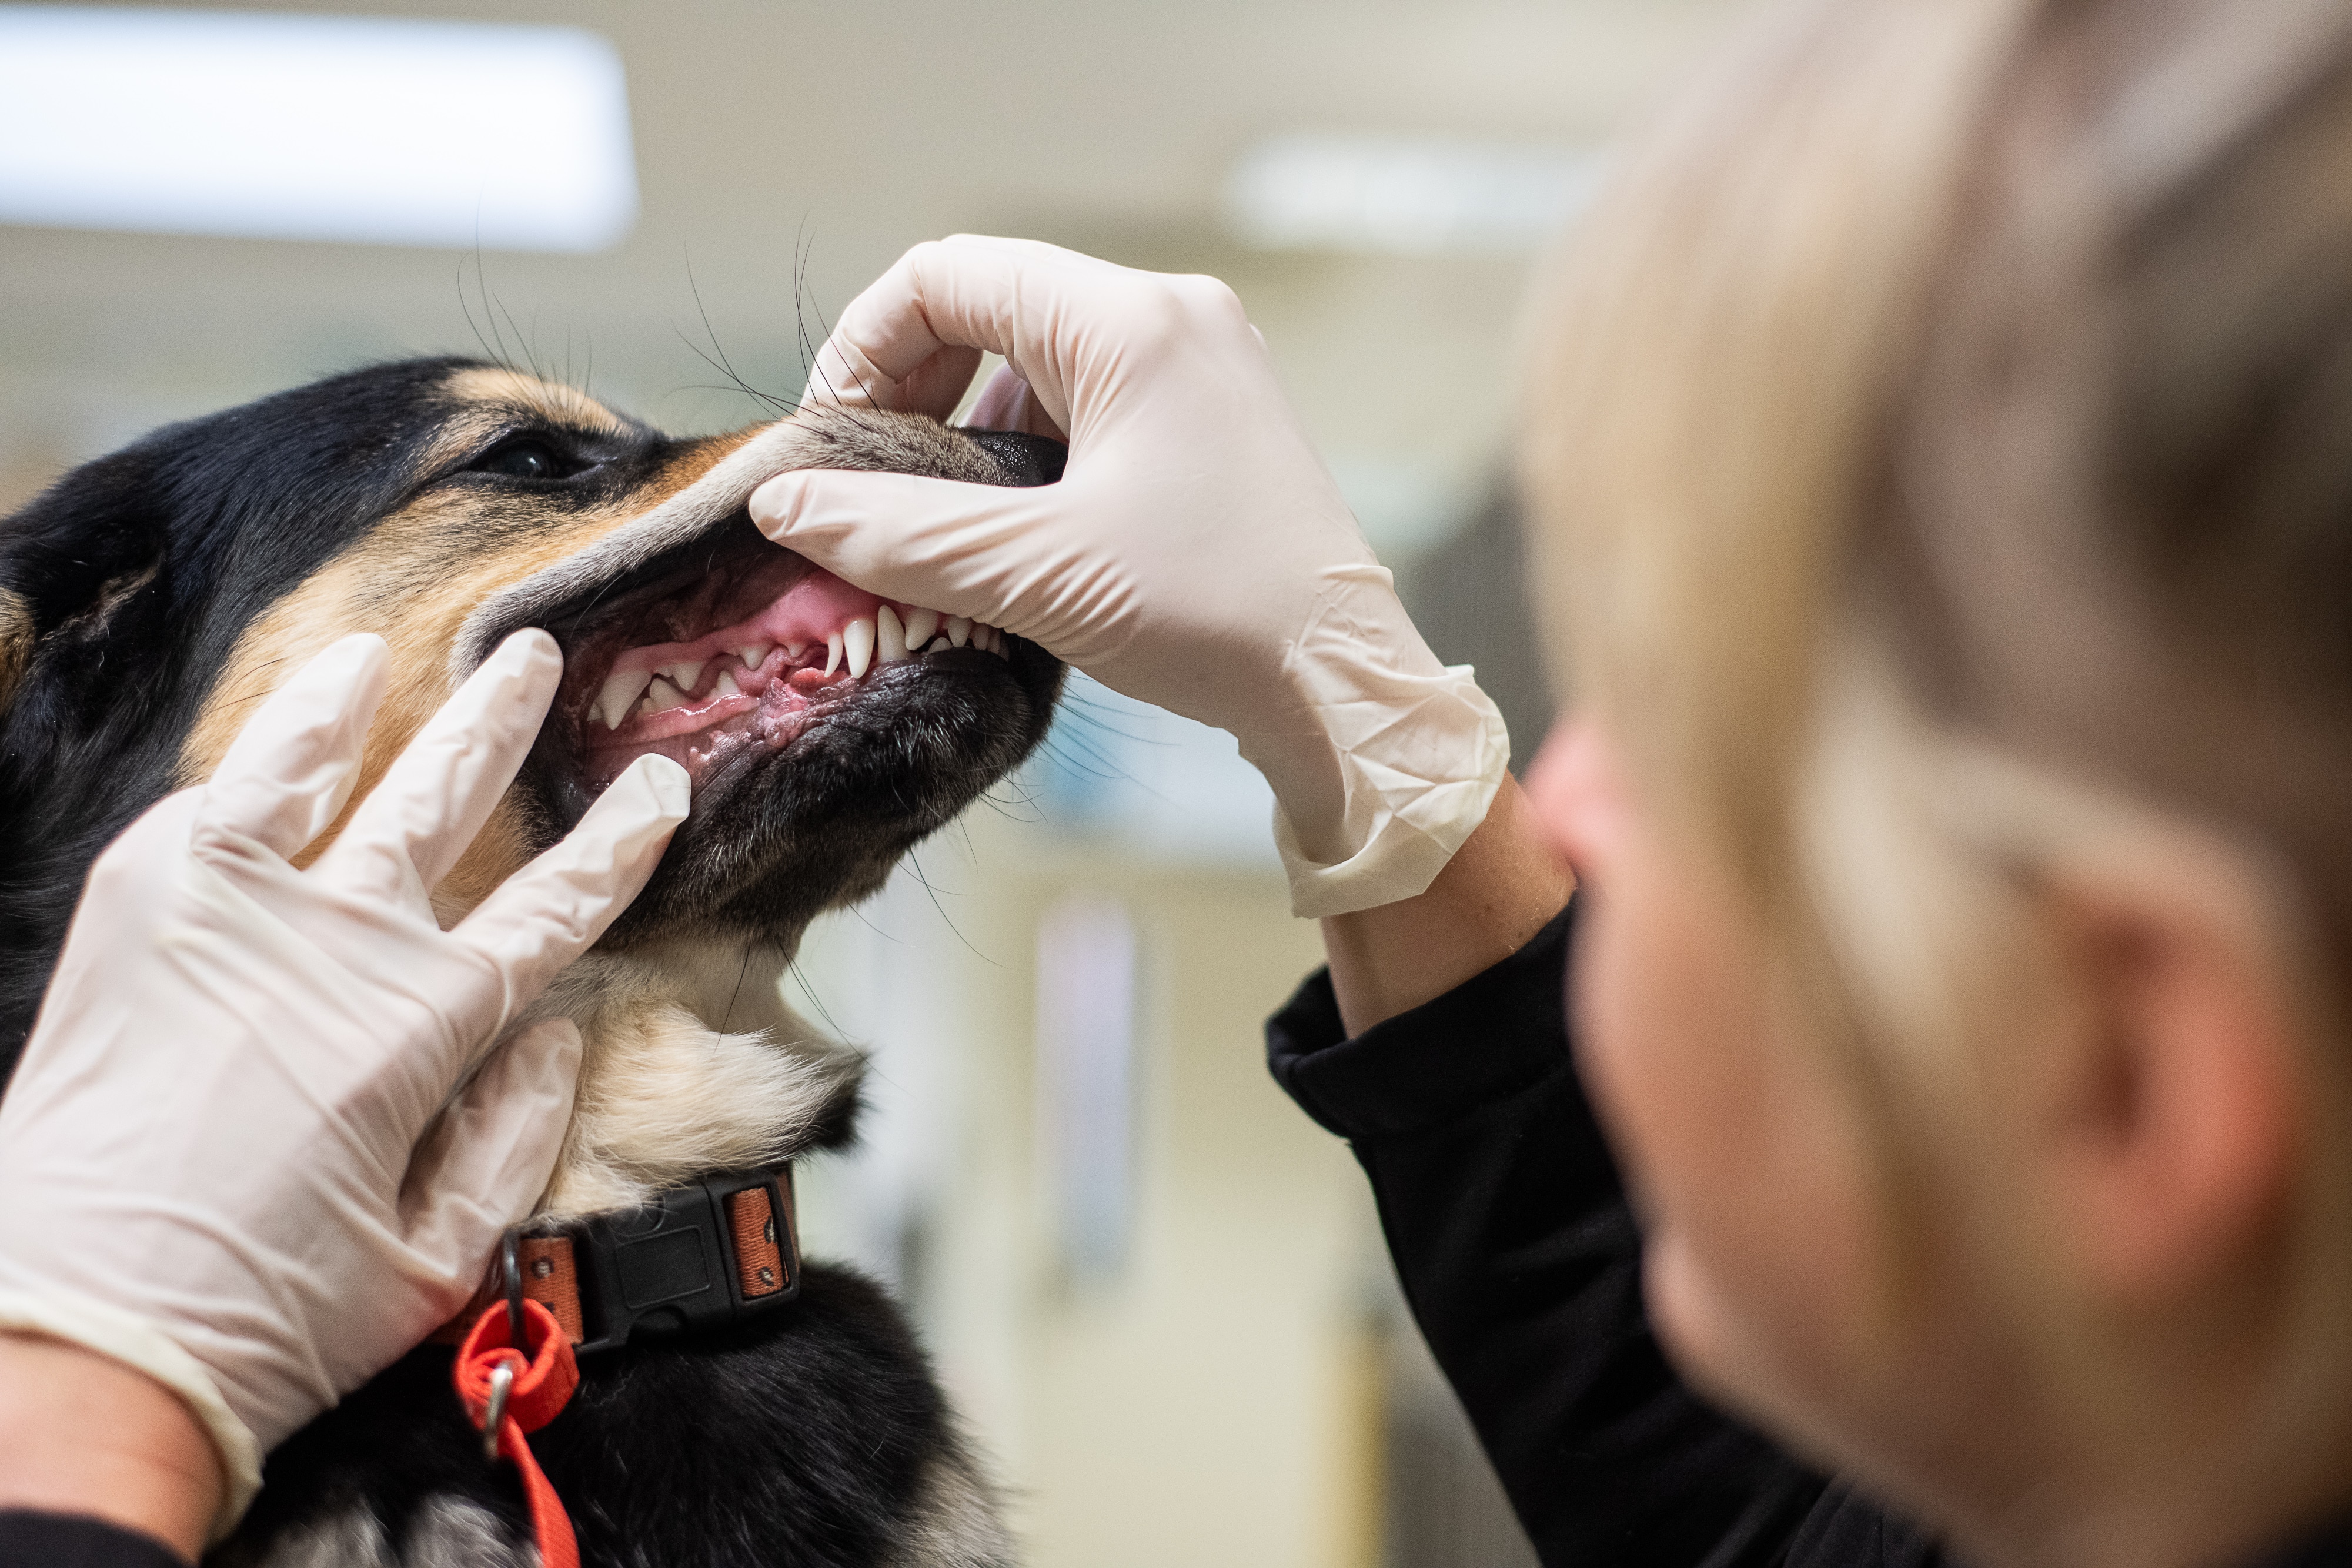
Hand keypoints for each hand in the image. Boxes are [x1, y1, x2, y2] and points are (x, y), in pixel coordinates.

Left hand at [0, 630, 687, 1539]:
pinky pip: (210, 806)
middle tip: (532, 659)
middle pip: (446, 800)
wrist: (72, 1341)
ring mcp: (235, 915)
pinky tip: (278, 730)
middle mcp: (343, 945)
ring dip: (366, 703)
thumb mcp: (435, 1266)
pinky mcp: (142, 914)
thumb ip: (515, 1143)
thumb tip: (556, 1044)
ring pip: (319, 768)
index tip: (657, 788)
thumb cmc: (256, 1318)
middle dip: (502, 722)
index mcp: (426, 1027)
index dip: (619, 841)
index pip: (556, 906)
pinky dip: (254, 754)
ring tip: (386, 654)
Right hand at [749, 235, 1507, 916]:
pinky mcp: (1212, 428)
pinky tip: (1008, 536)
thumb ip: (896, 532)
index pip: (948, 275)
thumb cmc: (1211, 615)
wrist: (1342, 688)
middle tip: (869, 486)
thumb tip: (782, 503)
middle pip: (992, 309)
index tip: (833, 442)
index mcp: (1131, 321)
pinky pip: (1091, 410)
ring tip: (933, 524)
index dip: (865, 347)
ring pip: (1039, 367)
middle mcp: (1172, 321)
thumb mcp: (1033, 572)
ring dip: (968, 433)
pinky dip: (1030, 459)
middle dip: (913, 390)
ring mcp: (1200, 372)